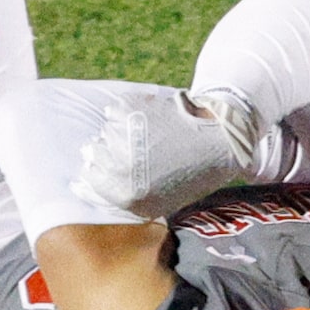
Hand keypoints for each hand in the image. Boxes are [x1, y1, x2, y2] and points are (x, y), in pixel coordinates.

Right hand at [73, 86, 262, 220]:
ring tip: (154, 133)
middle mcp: (120, 169)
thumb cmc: (195, 171)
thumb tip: (87, 181)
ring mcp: (123, 138)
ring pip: (107, 130)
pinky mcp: (129, 112)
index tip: (117, 160)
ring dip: (123, 129)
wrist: (221, 137)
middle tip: (142, 145)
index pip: (91, 179)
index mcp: (127, 196)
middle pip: (95, 152)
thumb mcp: (161, 199)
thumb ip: (126, 196)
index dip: (103, 168)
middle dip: (113, 148)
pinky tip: (153, 118)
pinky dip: (129, 111)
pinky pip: (115, 111)